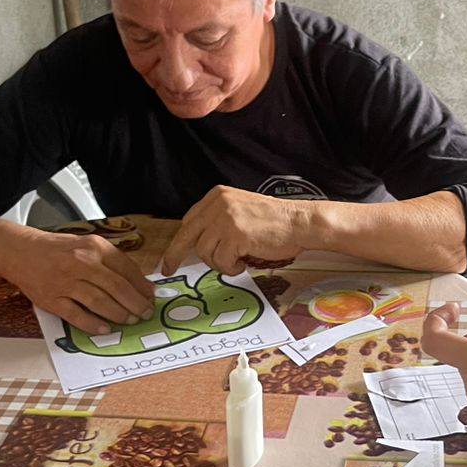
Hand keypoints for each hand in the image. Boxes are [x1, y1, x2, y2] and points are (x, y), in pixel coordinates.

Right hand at [1, 230, 154, 334]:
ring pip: (100, 303)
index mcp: (94, 247)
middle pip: (117, 288)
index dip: (142, 286)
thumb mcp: (87, 245)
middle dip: (135, 304)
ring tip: (130, 321)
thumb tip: (140, 283)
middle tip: (145, 313)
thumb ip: (112, 261)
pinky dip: (93, 324)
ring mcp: (65, 282)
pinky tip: (105, 329)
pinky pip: (77, 315)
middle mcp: (81, 263)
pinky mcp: (51, 299)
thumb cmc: (58, 250)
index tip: (151, 297)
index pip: (126, 269)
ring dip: (119, 315)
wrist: (20, 251)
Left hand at [161, 186, 313, 274]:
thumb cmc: (275, 222)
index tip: (172, 256)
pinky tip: (245, 261)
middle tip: (168, 270)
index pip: (189, 220)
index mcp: (218, 196)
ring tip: (238, 260)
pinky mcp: (234, 235)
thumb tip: (198, 243)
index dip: (180, 241)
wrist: (299, 223)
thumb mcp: (240, 211)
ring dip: (220, 263)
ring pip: (205, 253)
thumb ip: (219, 221)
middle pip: (186, 235)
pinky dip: (231, 268)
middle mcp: (218, 204)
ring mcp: (225, 219)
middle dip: (174, 256)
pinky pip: (221, 261)